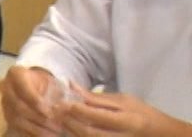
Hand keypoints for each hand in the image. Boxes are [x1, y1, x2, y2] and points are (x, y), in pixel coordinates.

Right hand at [0, 66, 66, 136]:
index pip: (22, 87)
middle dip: (38, 118)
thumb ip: (57, 92)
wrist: (35, 86)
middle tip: (55, 125)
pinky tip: (45, 135)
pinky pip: (16, 127)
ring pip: (16, 118)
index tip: (49, 112)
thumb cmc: (45, 84)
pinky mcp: (6, 115)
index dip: (34, 100)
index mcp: (16, 74)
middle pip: (18, 105)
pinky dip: (31, 133)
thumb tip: (65, 107)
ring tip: (53, 133)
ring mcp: (4, 102)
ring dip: (36, 128)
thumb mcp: (52, 83)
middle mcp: (6, 87)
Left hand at [63, 91, 190, 135]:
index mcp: (127, 120)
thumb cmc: (143, 113)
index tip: (61, 102)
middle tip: (55, 112)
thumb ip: (97, 97)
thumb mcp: (124, 100)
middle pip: (88, 133)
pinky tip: (71, 129)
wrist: (162, 135)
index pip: (97, 116)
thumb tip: (71, 85)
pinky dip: (79, 136)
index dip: (76, 110)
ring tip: (59, 120)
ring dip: (70, 131)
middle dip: (69, 122)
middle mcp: (122, 136)